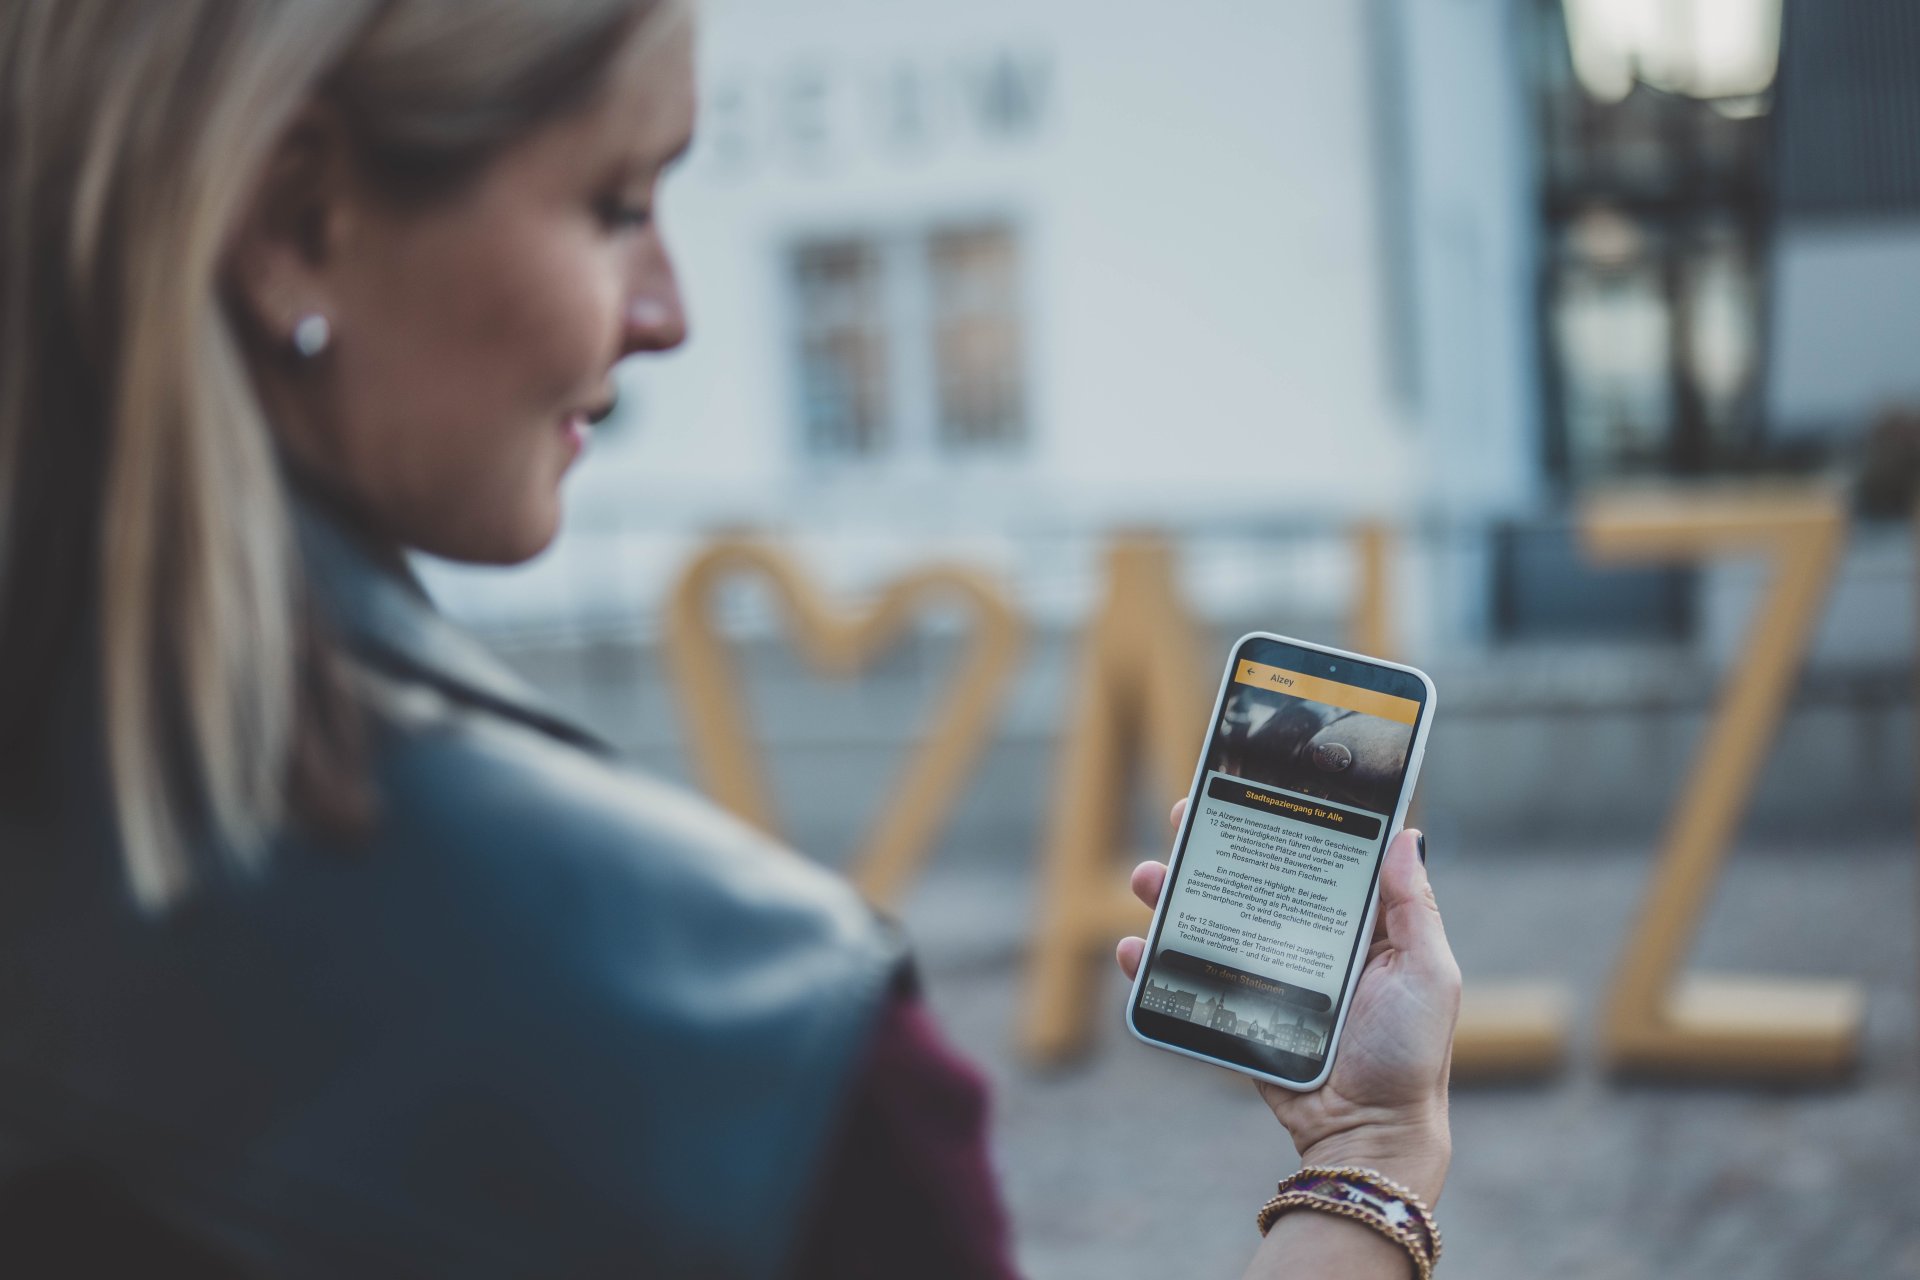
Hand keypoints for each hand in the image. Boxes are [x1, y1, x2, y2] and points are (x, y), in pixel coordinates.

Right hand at [1115, 799, 1459, 1203]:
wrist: (1371, 1133)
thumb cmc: (1412, 1055)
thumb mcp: (1430, 974)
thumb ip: (1413, 908)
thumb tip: (1404, 833)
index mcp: (1354, 926)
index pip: (1312, 858)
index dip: (1282, 821)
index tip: (1251, 786)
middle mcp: (1306, 943)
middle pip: (1250, 880)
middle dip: (1211, 846)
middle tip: (1182, 818)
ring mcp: (1267, 978)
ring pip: (1211, 923)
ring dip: (1172, 895)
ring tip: (1147, 878)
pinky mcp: (1237, 1014)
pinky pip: (1188, 981)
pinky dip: (1155, 963)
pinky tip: (1134, 948)